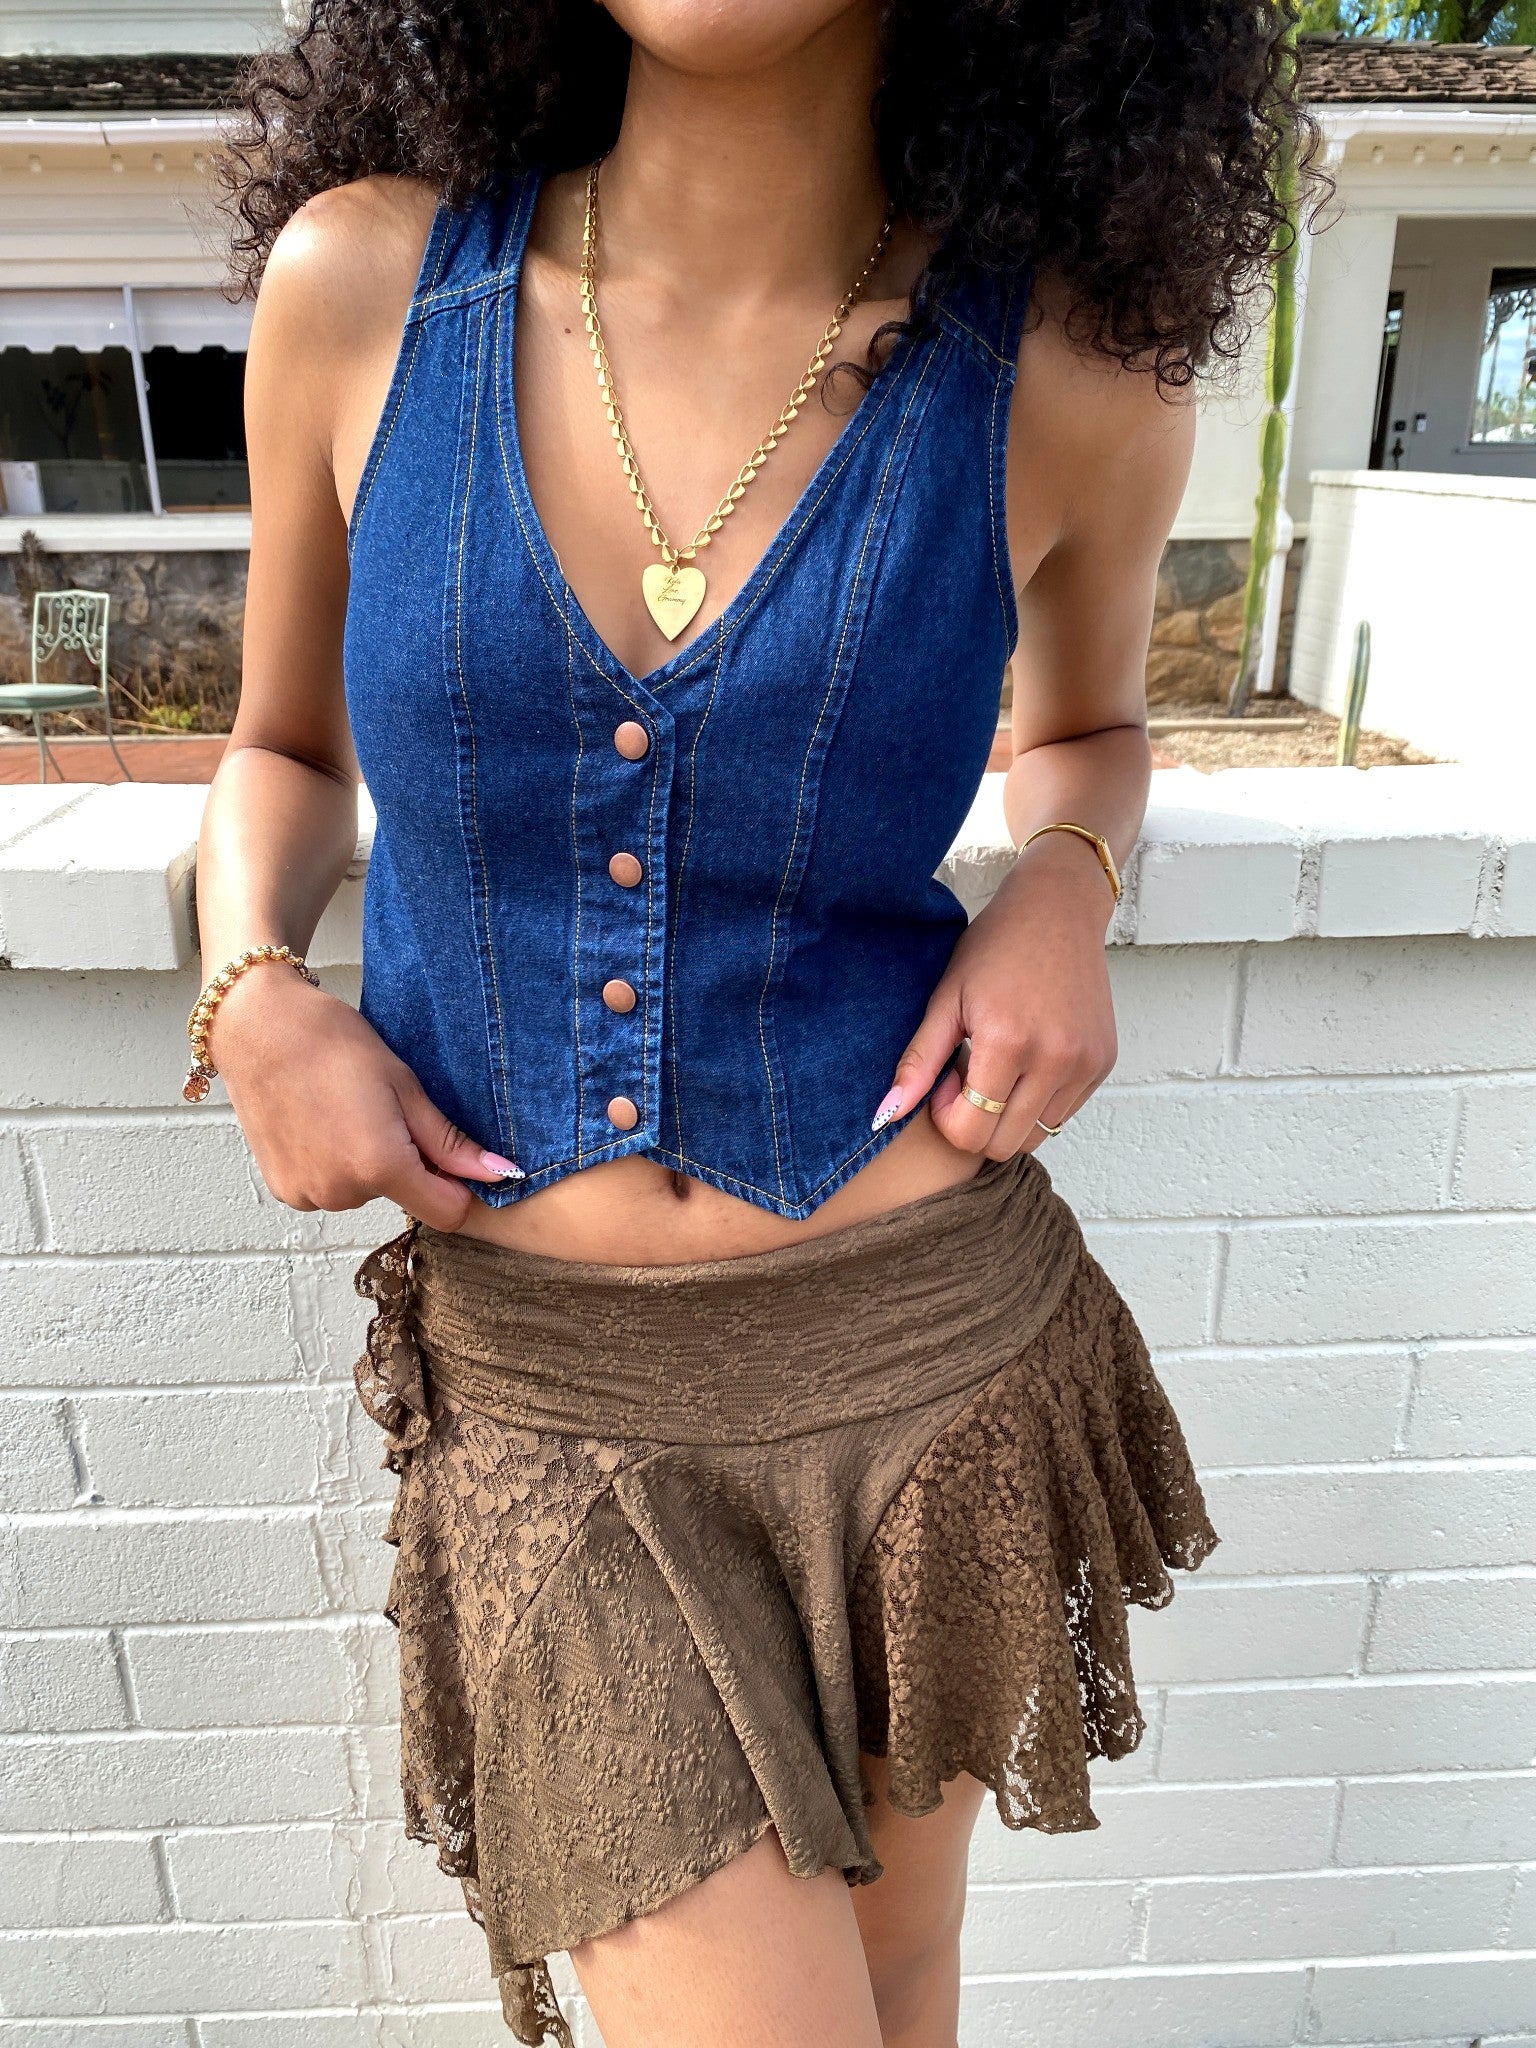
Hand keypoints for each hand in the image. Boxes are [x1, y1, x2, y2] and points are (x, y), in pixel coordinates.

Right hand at [206, 965, 520, 1230]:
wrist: (259, 1028)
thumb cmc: (334, 1044)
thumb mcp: (405, 1087)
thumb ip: (451, 1143)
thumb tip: (501, 1174)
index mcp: (380, 1166)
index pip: (448, 1213)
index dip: (458, 1186)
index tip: (450, 1154)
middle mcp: (342, 1193)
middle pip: (404, 1198)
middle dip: (407, 1164)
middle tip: (382, 1111)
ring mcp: (308, 1195)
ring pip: (365, 1194)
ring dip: (367, 1165)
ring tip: (346, 1113)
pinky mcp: (284, 1191)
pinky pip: (330, 1190)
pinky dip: (334, 1166)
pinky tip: (321, 1125)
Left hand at [871, 833, 1117, 1158]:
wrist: (1057, 910)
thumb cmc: (995, 947)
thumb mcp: (946, 999)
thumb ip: (918, 1063)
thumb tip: (884, 1116)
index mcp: (1008, 1043)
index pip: (971, 1132)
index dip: (949, 1117)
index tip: (947, 1079)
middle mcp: (1055, 1059)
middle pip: (1003, 1144)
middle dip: (977, 1120)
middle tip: (971, 1071)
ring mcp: (1085, 1064)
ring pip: (1036, 1135)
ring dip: (1009, 1113)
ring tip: (999, 1064)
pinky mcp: (1103, 1063)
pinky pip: (1063, 1114)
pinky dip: (1038, 1101)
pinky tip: (1026, 1058)